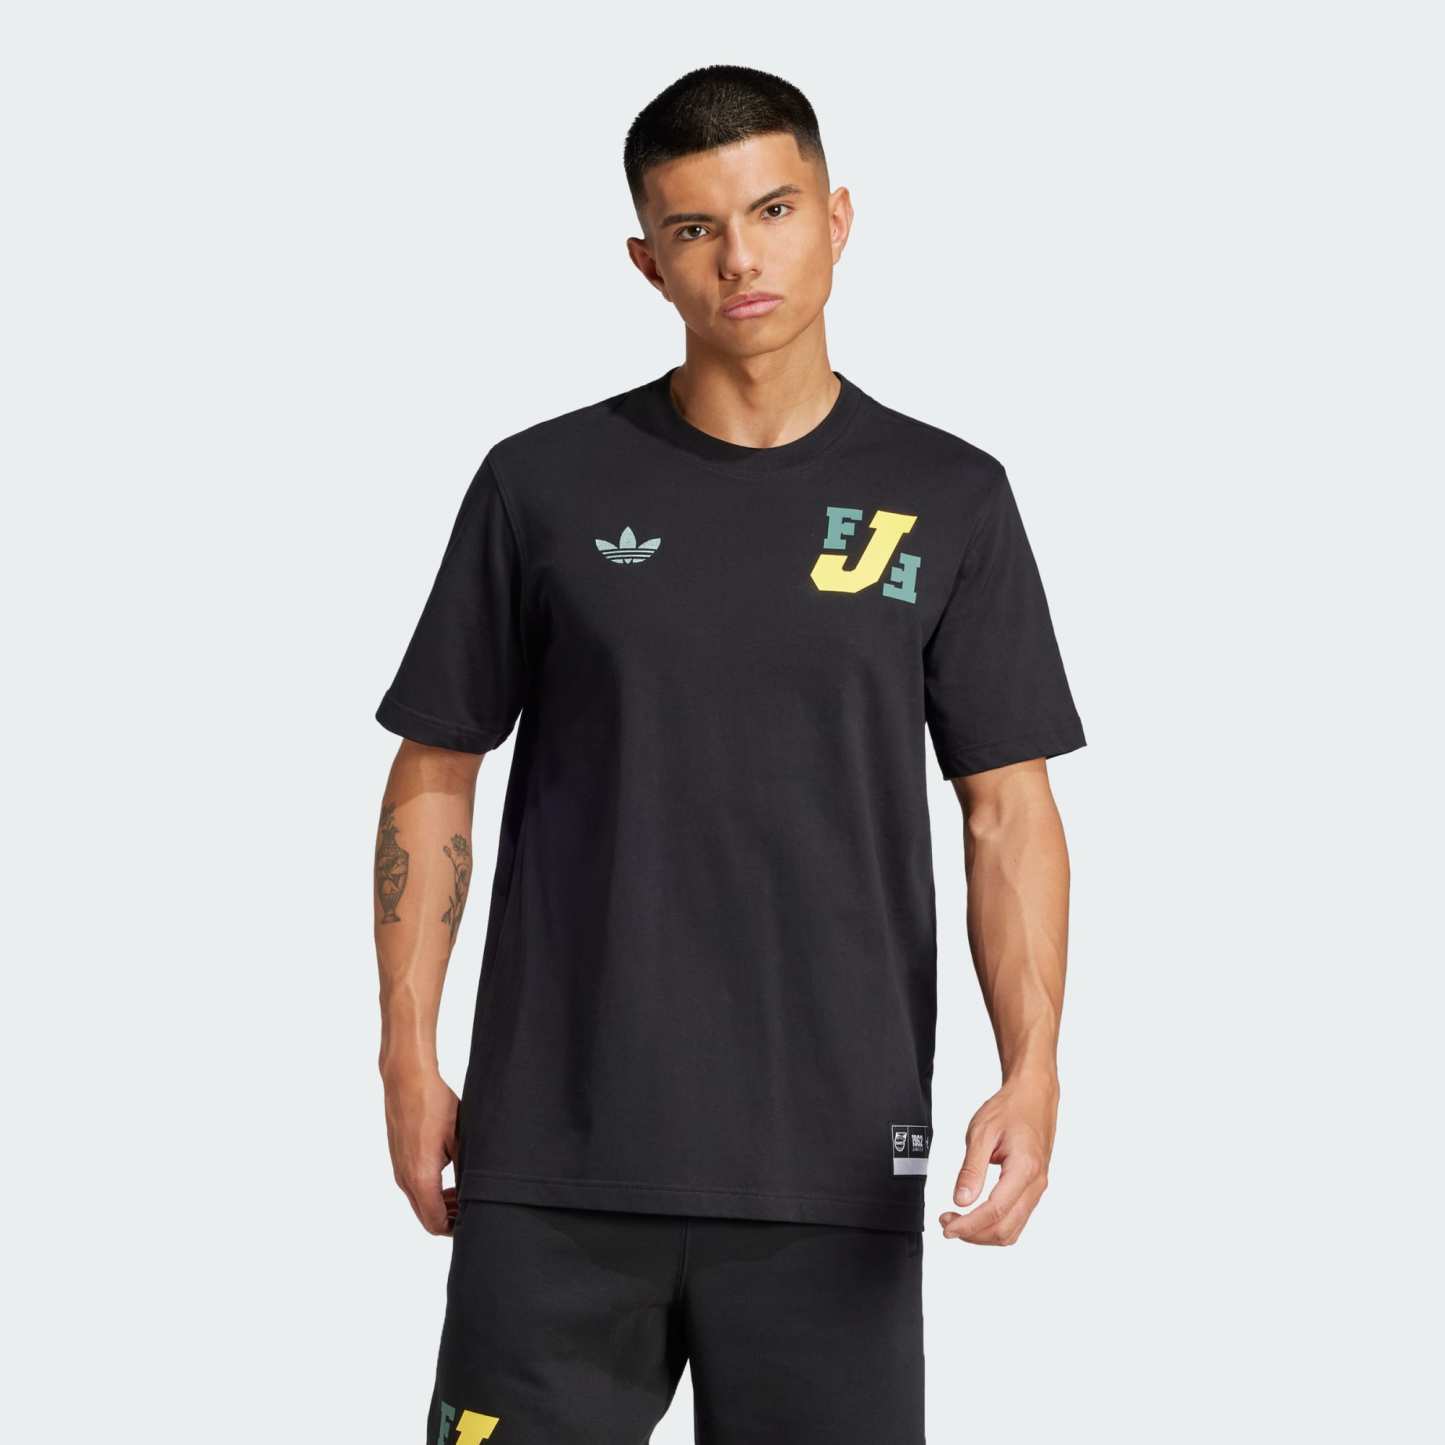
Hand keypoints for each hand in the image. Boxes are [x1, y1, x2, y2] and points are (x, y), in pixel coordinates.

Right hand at [382, 1067, 460, 1234]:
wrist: (407, 1080)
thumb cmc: (434, 1105)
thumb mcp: (459, 1139)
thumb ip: (465, 1170)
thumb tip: (475, 1193)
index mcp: (420, 1178)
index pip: (435, 1223)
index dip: (455, 1229)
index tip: (474, 1220)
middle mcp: (405, 1179)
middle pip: (426, 1218)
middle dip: (450, 1218)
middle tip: (472, 1207)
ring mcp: (399, 1170)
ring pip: (419, 1203)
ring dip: (440, 1205)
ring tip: (462, 1193)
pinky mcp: (398, 1160)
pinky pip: (413, 1188)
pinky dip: (430, 1192)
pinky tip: (449, 1178)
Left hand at [938, 1072, 1057, 1244]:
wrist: (1034, 1095)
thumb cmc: (1010, 1108)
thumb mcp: (982, 1132)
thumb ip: (971, 1169)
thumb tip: (960, 1200)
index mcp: (1025, 1169)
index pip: (995, 1212)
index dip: (969, 1225)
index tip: (947, 1227)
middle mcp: (1036, 1184)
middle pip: (1006, 1230)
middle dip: (974, 1234)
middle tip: (947, 1223)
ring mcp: (1038, 1188)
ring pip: (1013, 1229)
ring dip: (984, 1233)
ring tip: (958, 1220)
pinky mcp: (1034, 1188)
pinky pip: (1017, 1218)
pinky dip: (995, 1225)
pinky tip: (976, 1215)